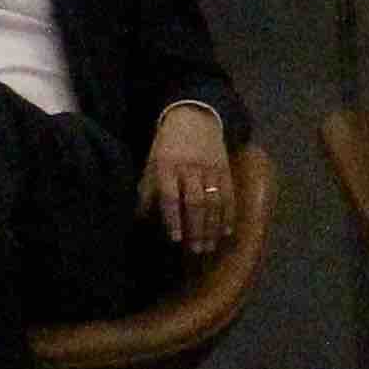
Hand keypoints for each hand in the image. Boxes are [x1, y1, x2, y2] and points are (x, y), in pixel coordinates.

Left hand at [138, 113, 233, 257]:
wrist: (194, 118)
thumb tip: (139, 218)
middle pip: (195, 202)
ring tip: (210, 246)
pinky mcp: (225, 170)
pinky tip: (227, 231)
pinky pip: (229, 195)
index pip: (169, 196)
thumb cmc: (167, 146)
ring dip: (212, 227)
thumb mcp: (152, 162)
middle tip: (196, 250)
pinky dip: (228, 215)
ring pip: (213, 202)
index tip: (175, 239)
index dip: (172, 218)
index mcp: (166, 166)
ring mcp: (210, 169)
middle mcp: (190, 168)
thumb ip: (147, 190)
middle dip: (196, 229)